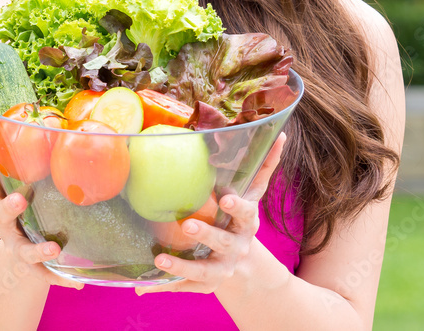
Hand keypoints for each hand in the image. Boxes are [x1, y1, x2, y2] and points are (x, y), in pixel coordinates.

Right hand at [0, 154, 83, 289]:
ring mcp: (16, 248)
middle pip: (0, 216)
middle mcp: (3, 226)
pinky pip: (45, 275)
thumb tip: (58, 125)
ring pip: (23, 251)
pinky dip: (60, 279)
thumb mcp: (20, 187)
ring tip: (54, 249)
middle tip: (20, 199)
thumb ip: (31, 165)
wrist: (13, 257)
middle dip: (9, 206)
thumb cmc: (23, 208)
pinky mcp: (31, 268)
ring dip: (37, 250)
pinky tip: (77, 284)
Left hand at [135, 132, 286, 295]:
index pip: (246, 213)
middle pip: (223, 242)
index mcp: (246, 223)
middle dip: (207, 234)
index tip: (226, 198)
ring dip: (182, 266)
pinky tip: (142, 288)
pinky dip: (166, 287)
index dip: (238, 206)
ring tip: (160, 260)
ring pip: (203, 270)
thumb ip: (263, 168)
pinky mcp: (206, 285)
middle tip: (188, 225)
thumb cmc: (241, 218)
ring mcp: (222, 269)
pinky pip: (185, 287)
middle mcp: (237, 247)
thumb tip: (281, 134)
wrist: (246, 266)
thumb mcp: (253, 196)